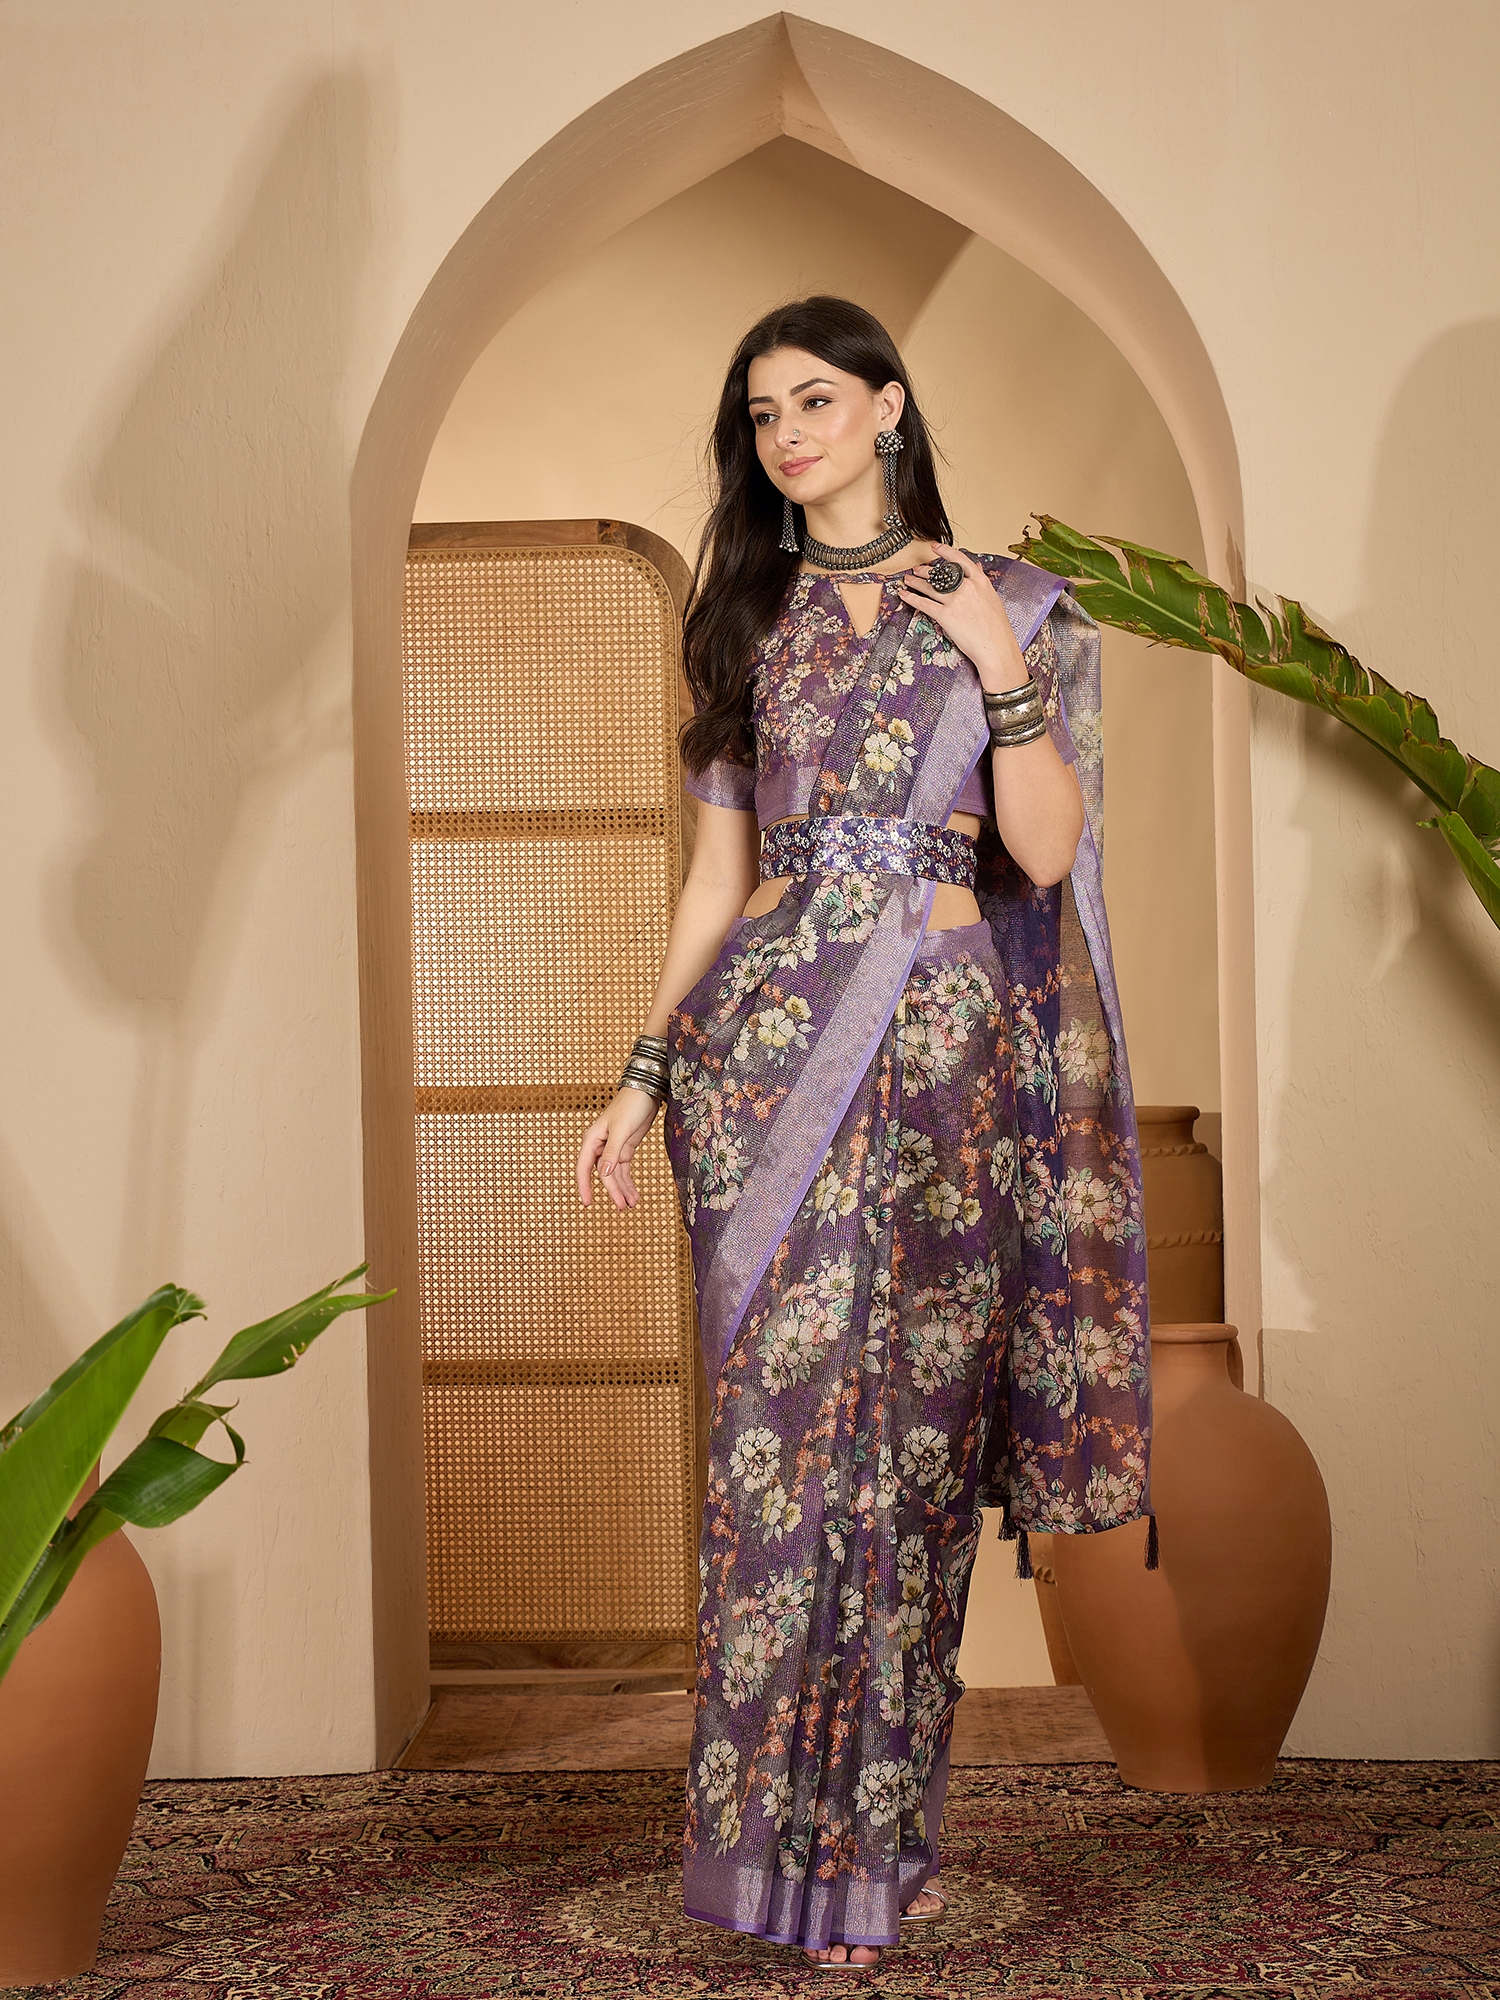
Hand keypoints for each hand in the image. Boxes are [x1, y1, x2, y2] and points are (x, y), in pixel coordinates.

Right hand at [577, 1088, 662, 1209]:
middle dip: (613, 1191)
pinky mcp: (625, 1149)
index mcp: (592, 1140)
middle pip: (603, 1175)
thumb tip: (603, 1174)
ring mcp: (612, 1149)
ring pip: (614, 1175)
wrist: (646, 1093)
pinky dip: (628, 1182)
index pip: (584, 1168)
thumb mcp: (621, 1129)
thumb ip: (612, 1152)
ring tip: (631, 1205)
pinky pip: (624, 1170)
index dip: (584, 1186)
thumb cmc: (630, 1106)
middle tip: (622, 1207)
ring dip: (622, 1189)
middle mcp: (599, 1146)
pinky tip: (634, 1195)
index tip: (587, 1203)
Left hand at [897, 545, 1029, 690]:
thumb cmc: (997, 628)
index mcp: (980, 582)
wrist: (996, 647)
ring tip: (908, 579)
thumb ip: (982, 582)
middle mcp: (967, 588)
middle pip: (941, 574)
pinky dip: (912, 598)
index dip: (945, 552)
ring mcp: (955, 601)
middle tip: (917, 569)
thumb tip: (977, 568)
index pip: (959, 560)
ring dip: (916, 582)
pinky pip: (924, 603)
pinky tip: (905, 595)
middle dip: (926, 571)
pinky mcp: (945, 616)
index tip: (935, 548)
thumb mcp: (993, 599)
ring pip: (930, 587)